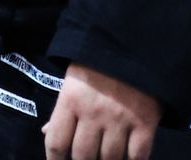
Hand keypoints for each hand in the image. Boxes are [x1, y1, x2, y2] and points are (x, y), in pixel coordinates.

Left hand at [43, 64, 160, 159]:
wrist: (136, 42)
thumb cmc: (99, 63)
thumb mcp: (74, 80)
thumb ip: (62, 110)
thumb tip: (45, 132)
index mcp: (70, 100)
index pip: (56, 143)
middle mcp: (93, 113)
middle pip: (83, 156)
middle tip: (87, 159)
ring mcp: (120, 119)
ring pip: (110, 159)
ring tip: (106, 157)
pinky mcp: (145, 123)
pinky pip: (138, 156)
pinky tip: (128, 158)